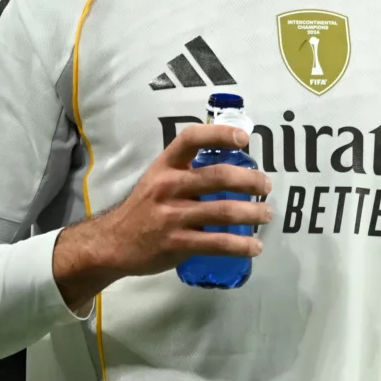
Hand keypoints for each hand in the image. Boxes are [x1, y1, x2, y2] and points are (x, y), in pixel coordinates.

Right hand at [53, 124, 272, 310]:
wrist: (113, 242)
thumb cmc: (144, 208)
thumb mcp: (158, 179)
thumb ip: (188, 171)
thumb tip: (233, 167)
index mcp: (165, 166)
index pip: (191, 139)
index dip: (220, 134)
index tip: (244, 138)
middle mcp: (168, 186)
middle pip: (217, 176)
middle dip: (250, 180)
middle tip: (265, 186)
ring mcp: (172, 216)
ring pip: (222, 211)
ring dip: (252, 212)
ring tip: (266, 214)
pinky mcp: (176, 243)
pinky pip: (216, 243)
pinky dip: (241, 245)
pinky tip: (254, 246)